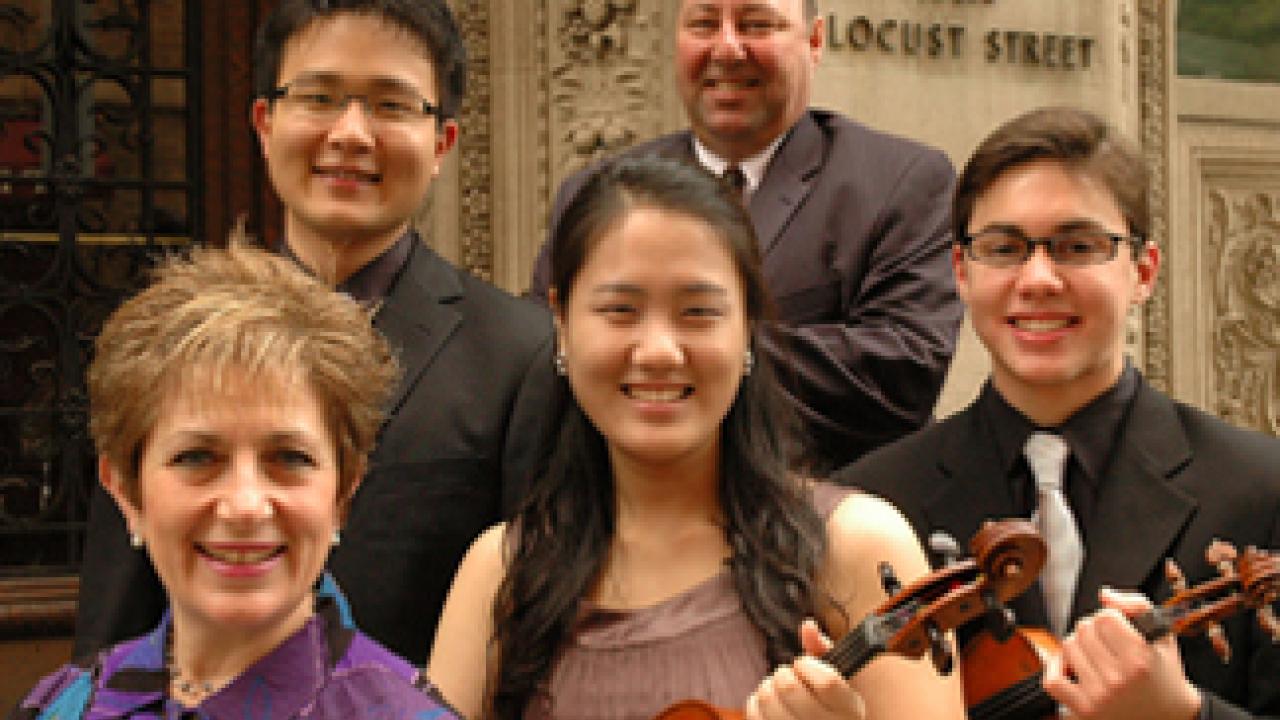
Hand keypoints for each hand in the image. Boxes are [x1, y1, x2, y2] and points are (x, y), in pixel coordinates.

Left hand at [745, 619, 866, 719]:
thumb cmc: (832, 704)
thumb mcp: (838, 679)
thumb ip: (823, 650)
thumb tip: (807, 625)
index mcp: (849, 710)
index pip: (827, 682)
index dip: (807, 664)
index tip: (803, 662)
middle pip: (790, 688)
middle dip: (783, 672)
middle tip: (788, 675)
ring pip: (767, 699)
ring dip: (768, 685)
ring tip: (778, 688)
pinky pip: (754, 714)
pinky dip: (756, 701)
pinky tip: (769, 702)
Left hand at [1042, 587, 1201, 719]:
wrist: (1168, 717)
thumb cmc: (1164, 676)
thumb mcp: (1163, 637)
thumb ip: (1137, 606)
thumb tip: (1104, 595)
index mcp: (1141, 659)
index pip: (1105, 617)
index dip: (1111, 617)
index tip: (1119, 627)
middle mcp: (1119, 679)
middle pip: (1084, 629)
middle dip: (1094, 630)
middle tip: (1107, 643)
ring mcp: (1099, 696)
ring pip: (1068, 647)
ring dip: (1078, 646)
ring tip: (1095, 655)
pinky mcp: (1084, 710)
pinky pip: (1053, 679)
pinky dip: (1057, 668)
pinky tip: (1072, 667)